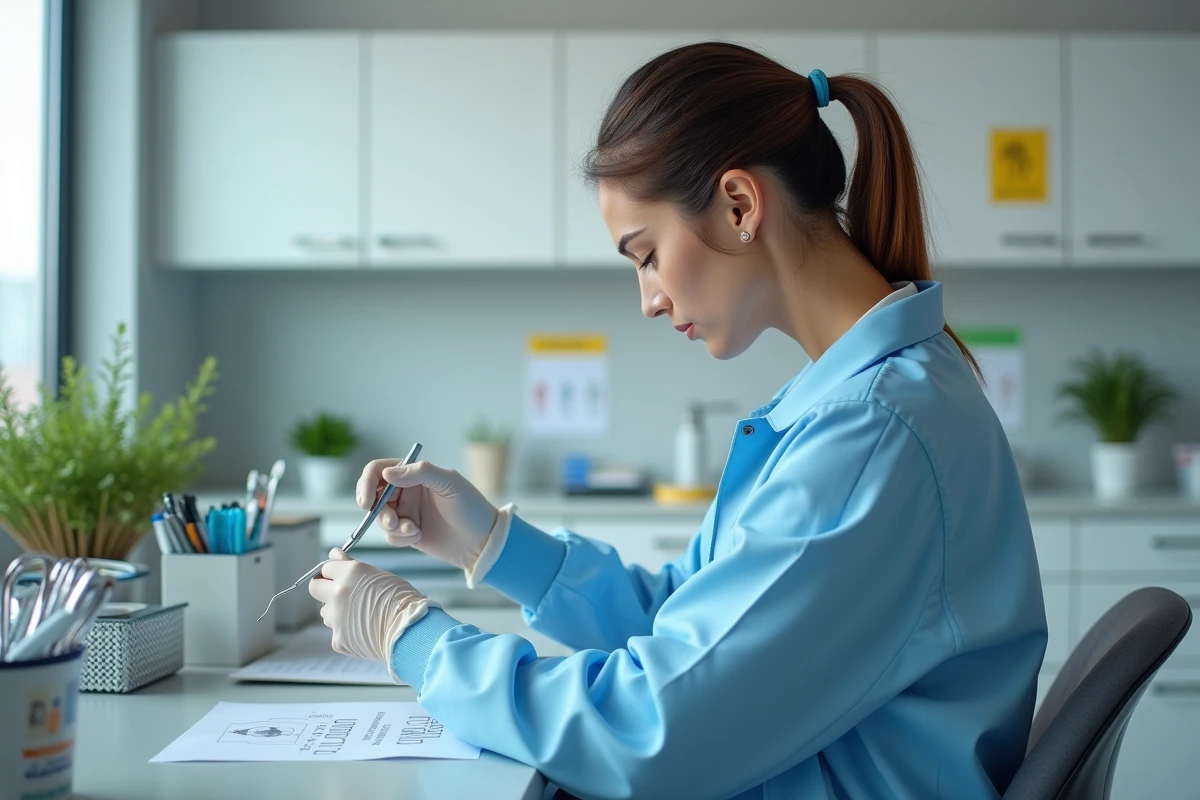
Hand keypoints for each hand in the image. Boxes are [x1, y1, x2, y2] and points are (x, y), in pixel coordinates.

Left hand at [307, 549, 434, 662]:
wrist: (410, 630)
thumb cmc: (401, 600)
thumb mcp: (378, 575)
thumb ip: (351, 566)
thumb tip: (334, 554)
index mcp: (350, 572)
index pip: (326, 568)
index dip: (334, 573)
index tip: (340, 577)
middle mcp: (338, 593)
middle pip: (315, 587)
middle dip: (324, 589)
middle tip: (340, 594)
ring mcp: (336, 617)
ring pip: (326, 611)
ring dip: (337, 611)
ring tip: (361, 615)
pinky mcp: (338, 639)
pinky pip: (337, 631)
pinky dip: (347, 631)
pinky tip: (365, 629)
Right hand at [356, 458, 499, 571]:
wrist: (482, 541)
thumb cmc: (471, 507)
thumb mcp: (449, 483)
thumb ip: (420, 472)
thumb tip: (387, 473)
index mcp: (414, 474)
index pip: (379, 470)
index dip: (366, 482)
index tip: (366, 500)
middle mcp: (407, 491)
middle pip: (373, 495)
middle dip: (376, 509)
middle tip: (390, 520)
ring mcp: (407, 512)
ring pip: (380, 517)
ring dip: (391, 525)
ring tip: (413, 530)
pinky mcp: (408, 533)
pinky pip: (390, 535)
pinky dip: (400, 538)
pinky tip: (418, 536)